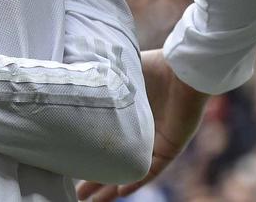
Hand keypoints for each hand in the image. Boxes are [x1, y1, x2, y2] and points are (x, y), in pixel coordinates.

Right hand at [76, 50, 208, 200]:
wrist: (183, 70)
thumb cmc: (156, 66)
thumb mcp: (122, 75)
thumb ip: (104, 81)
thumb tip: (76, 77)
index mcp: (131, 115)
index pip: (109, 141)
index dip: (93, 154)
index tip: (72, 164)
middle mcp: (143, 132)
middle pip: (117, 161)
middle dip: (97, 178)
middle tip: (78, 192)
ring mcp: (157, 141)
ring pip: (132, 171)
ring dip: (113, 187)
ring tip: (93, 200)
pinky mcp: (171, 147)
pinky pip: (152, 169)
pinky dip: (136, 181)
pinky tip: (120, 192)